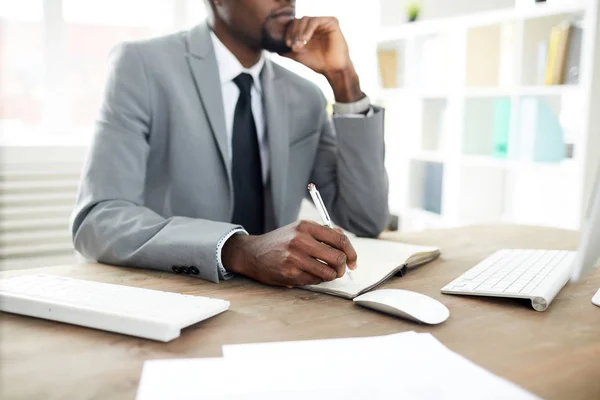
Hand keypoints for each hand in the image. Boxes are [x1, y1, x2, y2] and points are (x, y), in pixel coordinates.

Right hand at [222, 220, 357, 286]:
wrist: (252, 253)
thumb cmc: (280, 242)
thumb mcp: (299, 230)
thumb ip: (322, 233)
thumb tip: (343, 238)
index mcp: (306, 226)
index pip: (340, 239)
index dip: (351, 252)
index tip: (353, 261)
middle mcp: (300, 240)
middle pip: (337, 257)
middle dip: (343, 267)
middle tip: (340, 270)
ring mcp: (294, 257)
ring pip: (328, 272)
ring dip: (331, 276)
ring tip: (325, 273)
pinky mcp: (289, 273)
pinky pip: (315, 280)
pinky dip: (317, 280)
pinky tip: (309, 274)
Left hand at [282, 17, 363, 102]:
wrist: (332, 69)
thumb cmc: (318, 63)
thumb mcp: (298, 56)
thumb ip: (287, 50)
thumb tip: (274, 48)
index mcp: (308, 30)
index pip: (294, 25)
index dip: (288, 32)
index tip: (286, 44)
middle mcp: (316, 24)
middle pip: (298, 20)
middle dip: (293, 33)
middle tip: (293, 46)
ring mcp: (324, 22)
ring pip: (306, 19)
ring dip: (299, 32)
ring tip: (299, 45)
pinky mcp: (332, 22)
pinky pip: (316, 21)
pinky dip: (308, 30)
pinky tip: (306, 40)